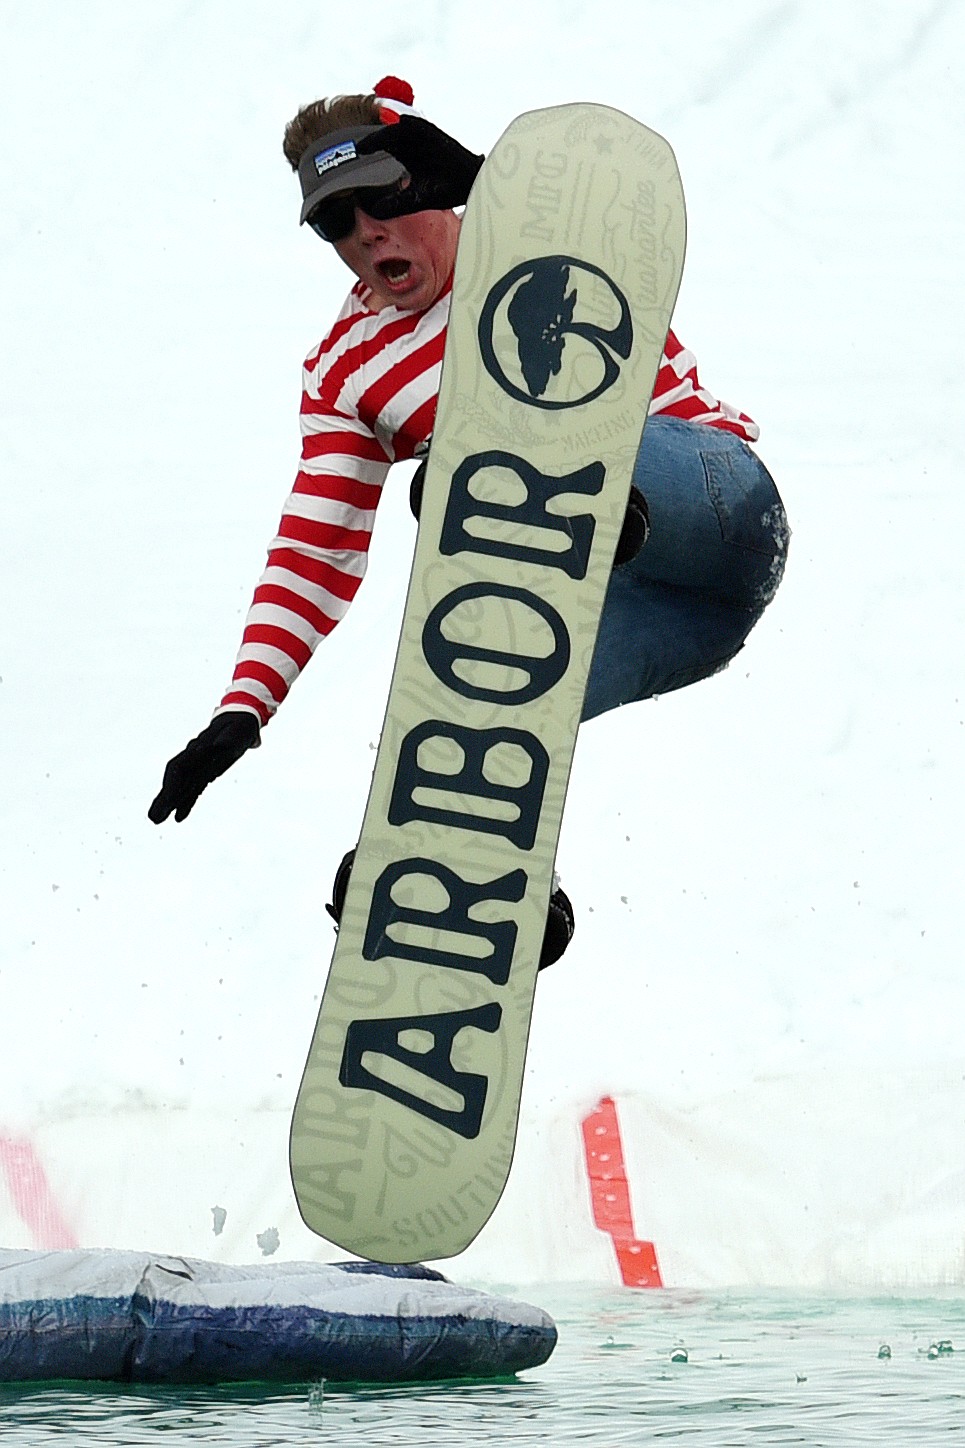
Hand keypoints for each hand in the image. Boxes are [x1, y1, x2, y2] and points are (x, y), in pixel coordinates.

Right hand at [148, 712, 260, 823]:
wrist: (238, 722)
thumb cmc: (236, 729)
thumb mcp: (232, 735)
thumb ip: (224, 742)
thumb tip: (216, 747)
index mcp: (198, 750)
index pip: (178, 768)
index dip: (171, 784)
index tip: (166, 799)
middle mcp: (193, 760)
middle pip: (174, 780)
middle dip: (164, 799)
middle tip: (154, 818)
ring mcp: (197, 767)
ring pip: (180, 788)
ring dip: (169, 804)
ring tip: (156, 820)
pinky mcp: (204, 774)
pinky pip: (192, 791)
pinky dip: (185, 804)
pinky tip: (178, 818)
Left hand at [358, 117, 483, 211]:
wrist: (469, 185)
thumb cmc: (444, 190)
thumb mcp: (415, 200)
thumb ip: (395, 204)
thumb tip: (374, 210)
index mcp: (406, 155)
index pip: (383, 146)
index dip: (370, 147)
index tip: (358, 152)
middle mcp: (412, 144)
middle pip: (389, 136)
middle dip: (375, 139)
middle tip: (361, 146)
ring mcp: (423, 137)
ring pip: (401, 130)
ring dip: (388, 132)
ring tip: (377, 137)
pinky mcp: (435, 135)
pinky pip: (421, 126)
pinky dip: (412, 125)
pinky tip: (403, 124)